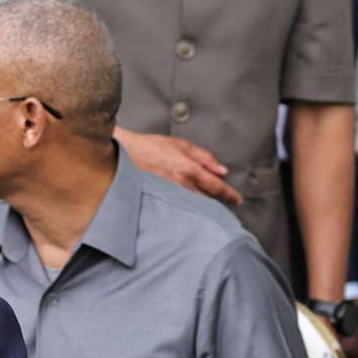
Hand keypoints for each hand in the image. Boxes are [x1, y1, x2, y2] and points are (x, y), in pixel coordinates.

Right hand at [115, 128, 243, 207]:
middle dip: (216, 204)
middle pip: (206, 201)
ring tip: (206, 211)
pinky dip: (185, 211)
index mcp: (188, 169)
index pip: (216, 186)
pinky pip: (177, 210)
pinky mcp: (157, 204)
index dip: (229, 195)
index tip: (236, 200)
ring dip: (201, 209)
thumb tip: (221, 170)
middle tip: (222, 207)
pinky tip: (185, 212)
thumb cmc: (147, 147)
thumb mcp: (179, 144)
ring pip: (192, 207)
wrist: (120, 156)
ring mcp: (168, 196)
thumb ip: (203, 156)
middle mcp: (179, 185)